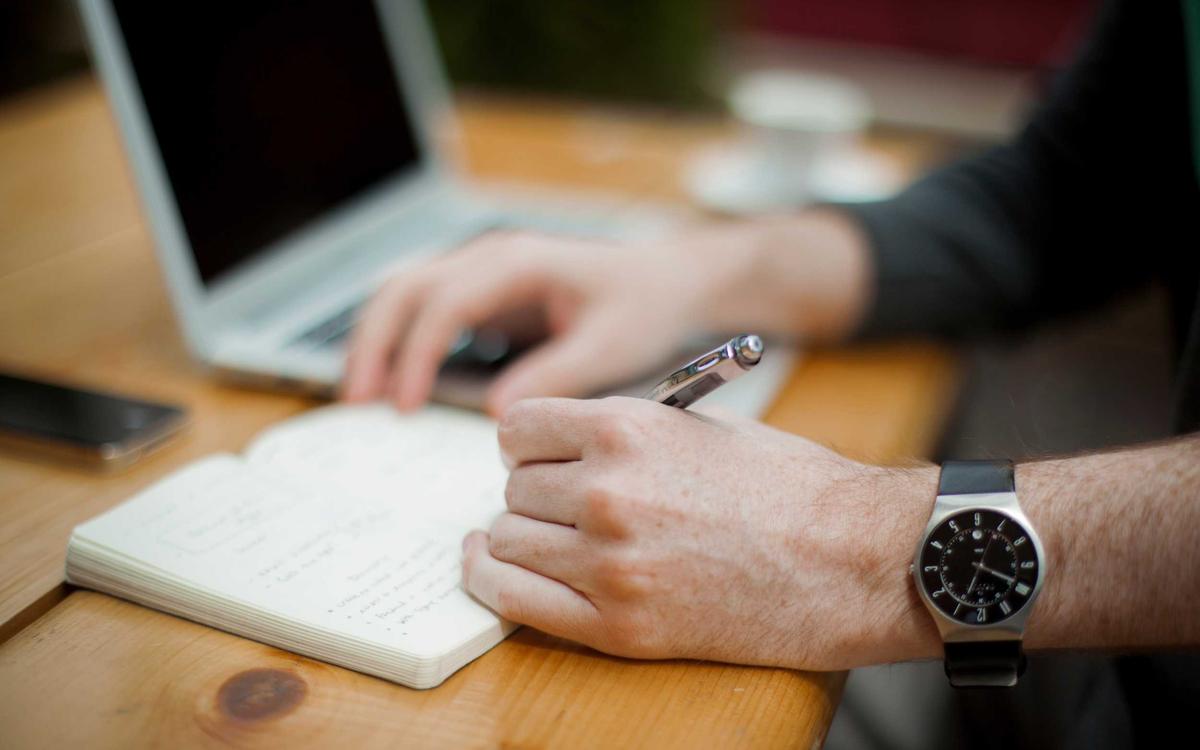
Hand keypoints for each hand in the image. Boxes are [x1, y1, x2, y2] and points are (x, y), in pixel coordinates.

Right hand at [343, 230, 728, 414]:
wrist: (668, 281)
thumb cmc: (644, 308)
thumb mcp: (610, 346)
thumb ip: (556, 375)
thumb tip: (499, 414)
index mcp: (519, 263)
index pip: (445, 302)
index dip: (416, 354)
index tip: (404, 405)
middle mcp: (491, 257)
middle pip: (406, 288)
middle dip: (373, 342)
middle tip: (357, 402)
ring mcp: (483, 271)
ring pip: (405, 293)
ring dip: (376, 340)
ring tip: (360, 397)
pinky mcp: (484, 293)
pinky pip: (425, 310)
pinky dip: (399, 341)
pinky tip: (392, 383)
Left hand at [461, 396, 940, 670]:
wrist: (852, 560)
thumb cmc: (789, 487)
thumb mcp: (702, 426)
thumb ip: (623, 430)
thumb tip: (562, 441)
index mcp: (628, 429)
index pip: (519, 428)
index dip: (527, 441)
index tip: (538, 455)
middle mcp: (608, 492)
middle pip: (514, 487)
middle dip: (534, 490)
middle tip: (564, 501)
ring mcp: (610, 563)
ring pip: (507, 539)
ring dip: (522, 536)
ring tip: (552, 536)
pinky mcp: (619, 626)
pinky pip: (515, 600)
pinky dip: (494, 580)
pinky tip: (493, 566)